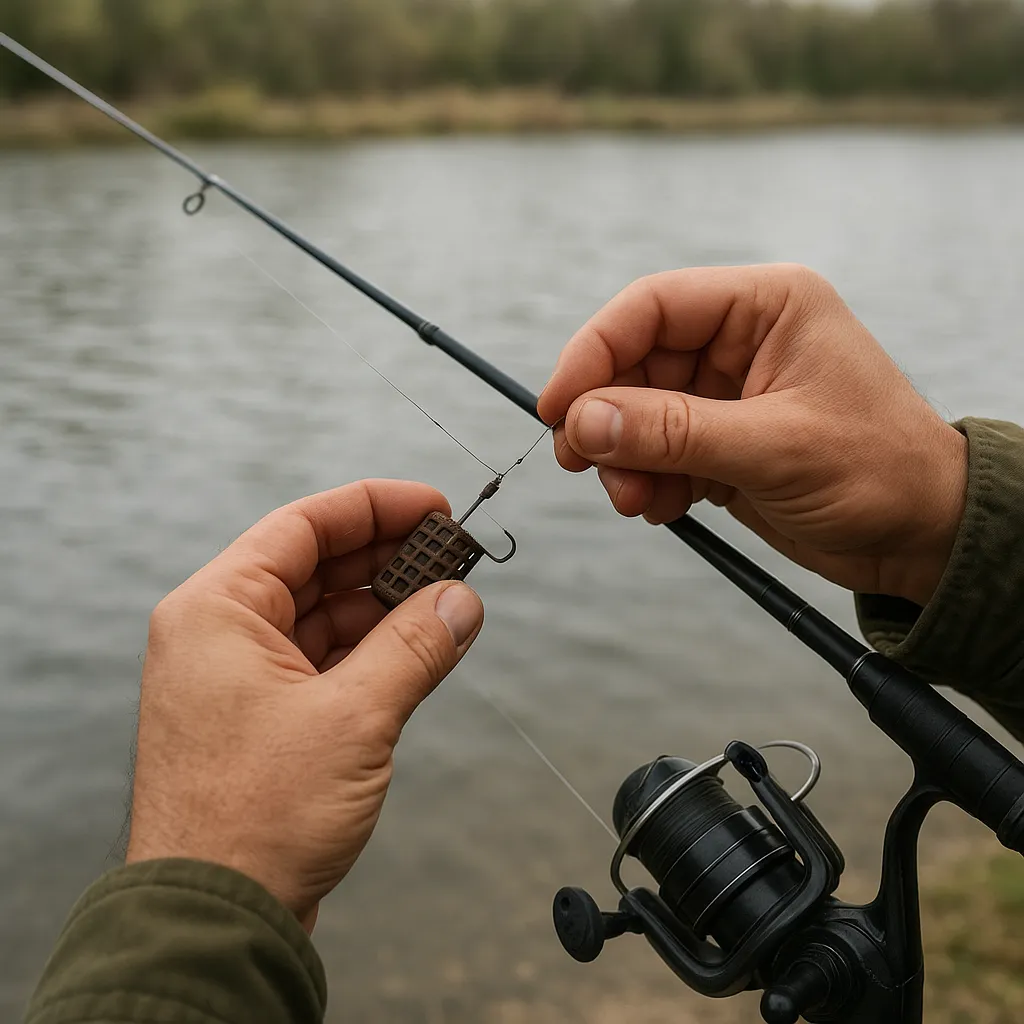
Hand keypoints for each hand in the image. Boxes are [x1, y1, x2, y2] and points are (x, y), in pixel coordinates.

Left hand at [126, 480, 483, 931]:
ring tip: (448, 601)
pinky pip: (324, 660)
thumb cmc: (256, 817)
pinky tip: (419, 646)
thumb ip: (415, 647)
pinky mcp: (262, 717)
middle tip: (453, 553)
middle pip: (315, 567)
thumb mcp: (354, 718)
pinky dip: (372, 651)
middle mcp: (220, 633)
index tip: (435, 505)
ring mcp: (239, 677)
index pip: (303, 526)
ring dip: (386, 607)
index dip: (375, 507)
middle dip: (388, 558)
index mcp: (217, 610)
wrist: (214, 920)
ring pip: (323, 615)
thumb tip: (463, 600)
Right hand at [538, 264, 967, 606]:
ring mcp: (726, 394)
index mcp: (764, 307)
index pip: (652, 307)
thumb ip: (672, 431)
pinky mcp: (720, 442)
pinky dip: (646, 482)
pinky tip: (664, 509)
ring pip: (637, 412)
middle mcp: (739, 340)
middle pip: (634, 363)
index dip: (593, 351)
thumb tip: (582, 422)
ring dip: (624, 459)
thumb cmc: (878, 473)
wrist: (922, 538)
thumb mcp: (773, 448)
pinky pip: (656, 452)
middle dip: (607, 419)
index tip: (557, 407)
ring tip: (636, 501)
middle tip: (583, 465)